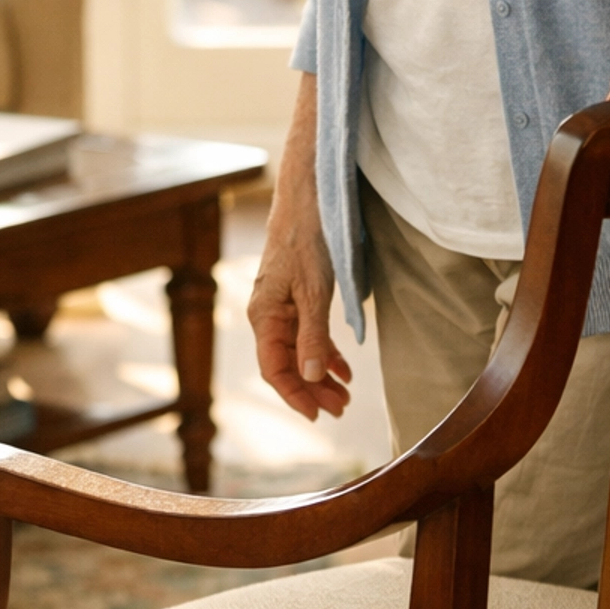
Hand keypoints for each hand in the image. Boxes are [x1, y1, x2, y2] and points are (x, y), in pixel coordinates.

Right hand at [247, 76, 351, 420]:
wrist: (308, 193)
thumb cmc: (307, 237)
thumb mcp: (314, 291)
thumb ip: (313, 336)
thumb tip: (312, 378)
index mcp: (264, 314)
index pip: (274, 368)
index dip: (295, 395)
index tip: (319, 415)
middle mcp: (268, 313)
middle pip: (286, 364)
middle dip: (312, 390)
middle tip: (342, 409)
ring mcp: (283, 303)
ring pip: (300, 350)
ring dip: (321, 374)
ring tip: (346, 395)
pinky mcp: (298, 292)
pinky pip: (308, 332)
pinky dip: (326, 351)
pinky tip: (344, 367)